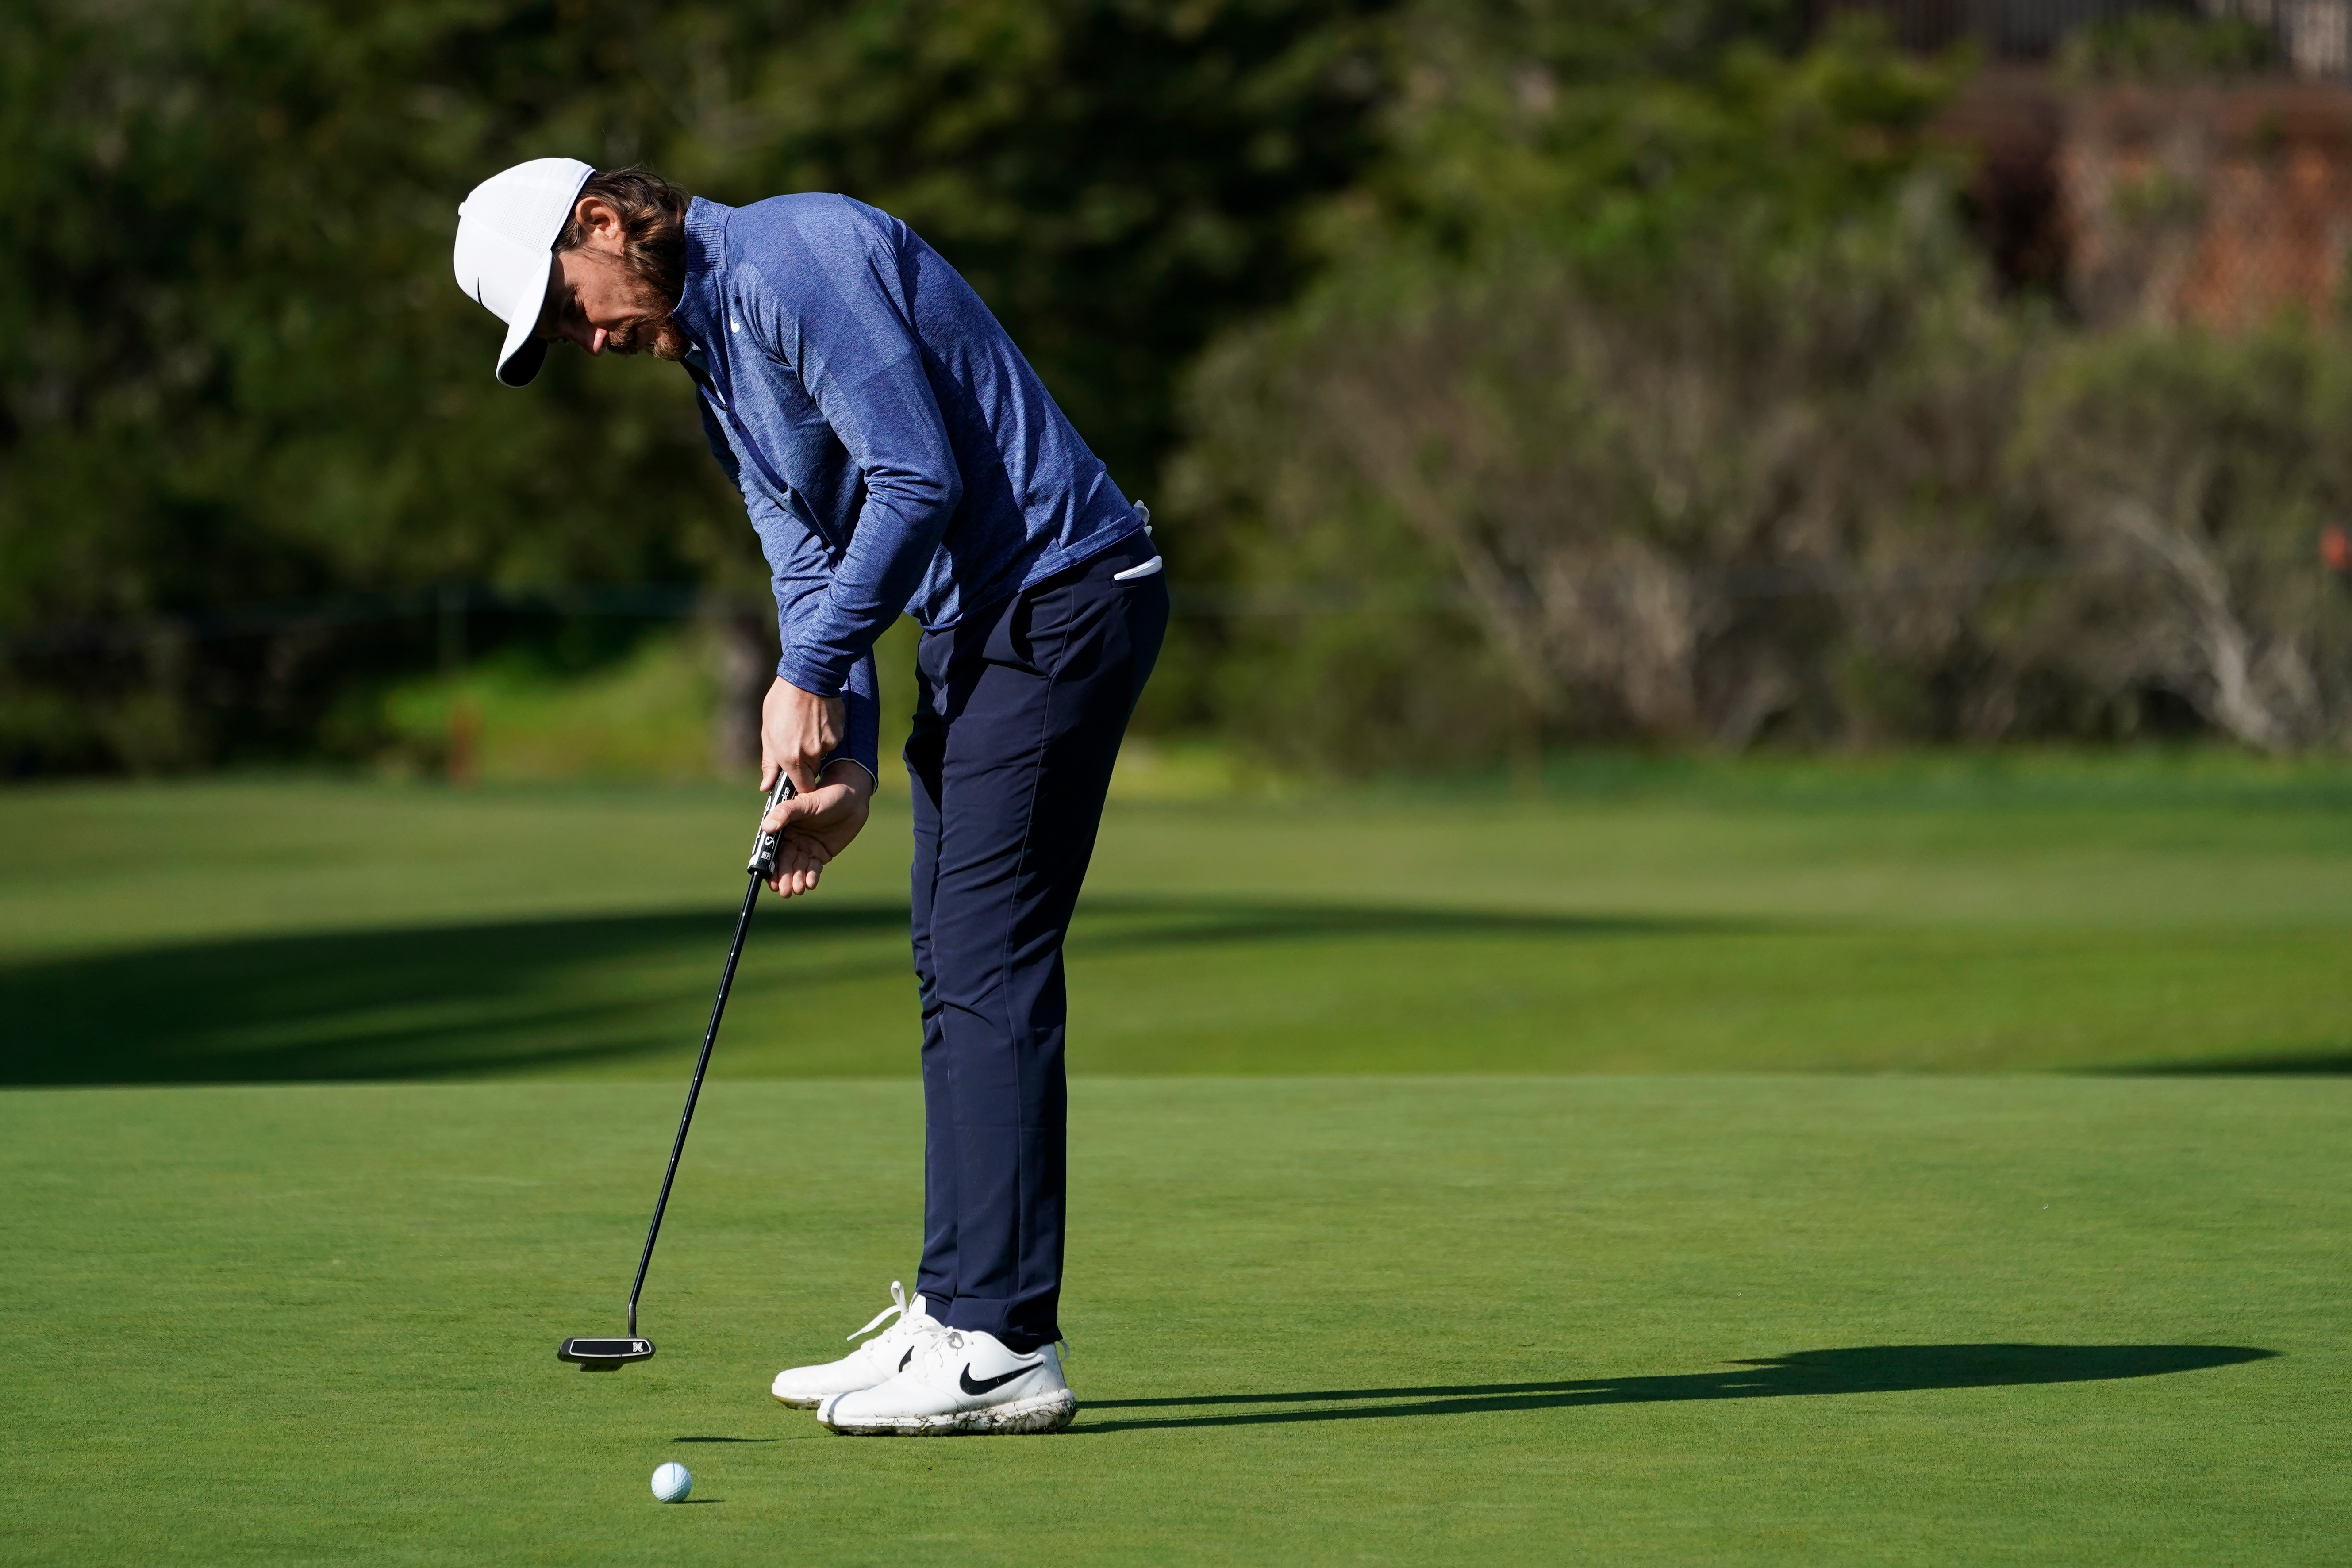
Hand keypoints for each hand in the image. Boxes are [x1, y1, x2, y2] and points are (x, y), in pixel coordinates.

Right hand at [760, 761, 872, 897]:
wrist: (853, 797)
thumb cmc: (826, 795)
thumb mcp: (805, 803)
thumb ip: (785, 813)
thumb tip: (766, 828)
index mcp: (782, 827)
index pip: (772, 849)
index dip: (770, 864)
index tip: (769, 879)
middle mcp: (792, 839)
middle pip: (784, 862)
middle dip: (783, 877)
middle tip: (784, 891)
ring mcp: (806, 847)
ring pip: (798, 867)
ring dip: (796, 879)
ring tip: (797, 890)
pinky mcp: (820, 853)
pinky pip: (814, 868)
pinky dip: (811, 876)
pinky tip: (810, 884)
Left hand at [762, 676, 845, 794]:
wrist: (807, 676)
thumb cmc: (781, 703)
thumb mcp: (768, 732)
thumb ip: (770, 762)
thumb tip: (766, 787)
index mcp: (791, 757)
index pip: (804, 787)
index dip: (800, 783)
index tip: (796, 777)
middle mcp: (812, 754)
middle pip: (814, 770)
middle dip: (806, 762)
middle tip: (797, 741)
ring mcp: (828, 743)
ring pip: (823, 754)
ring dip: (816, 746)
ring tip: (807, 725)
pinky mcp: (839, 732)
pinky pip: (833, 740)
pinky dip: (826, 734)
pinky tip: (818, 719)